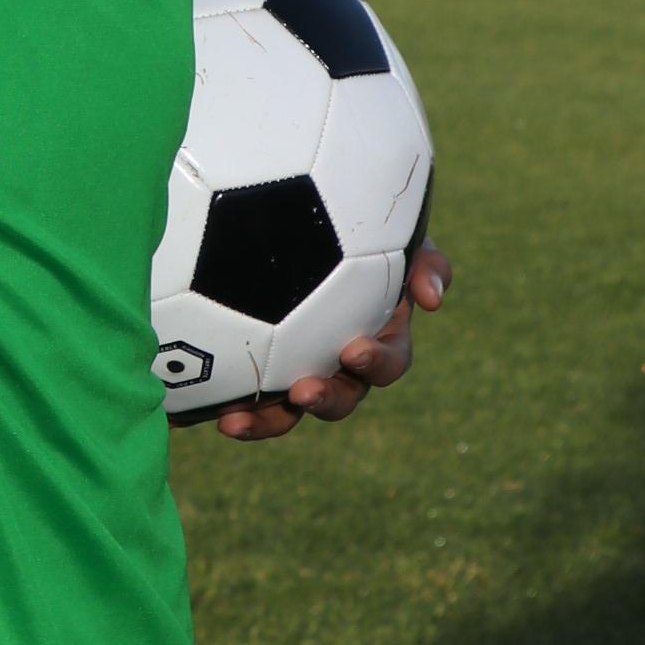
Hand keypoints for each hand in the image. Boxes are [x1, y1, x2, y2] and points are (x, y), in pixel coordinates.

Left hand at [216, 239, 450, 443]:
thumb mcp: (397, 240)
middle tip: (303, 389)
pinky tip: (213, 411)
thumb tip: (432, 297)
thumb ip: (425, 260)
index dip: (376, 362)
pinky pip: (249, 404)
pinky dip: (234, 412)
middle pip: (342, 398)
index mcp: (377, 339)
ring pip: (289, 412)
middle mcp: (340, 366)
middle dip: (325, 399)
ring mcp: (298, 374)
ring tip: (238, 418)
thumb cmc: (356, 234)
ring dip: (269, 420)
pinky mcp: (259, 378)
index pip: (388, 362)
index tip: (354, 350)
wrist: (291, 224)